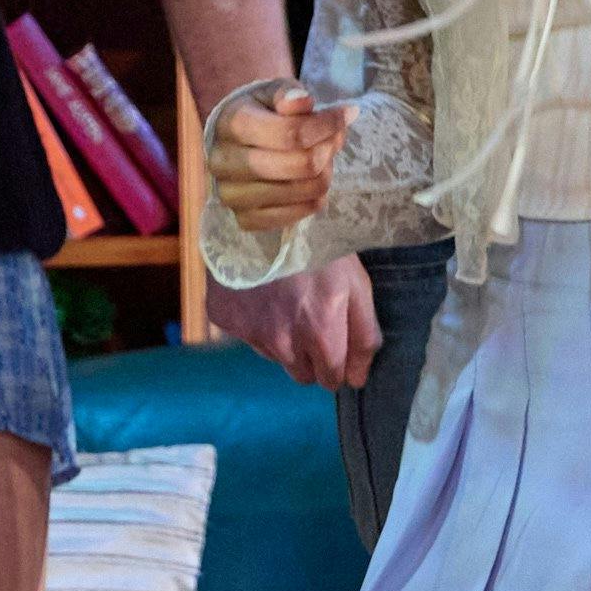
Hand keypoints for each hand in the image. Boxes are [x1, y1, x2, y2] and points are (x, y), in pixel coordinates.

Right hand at [201, 253, 380, 393]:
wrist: (267, 210)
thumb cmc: (320, 243)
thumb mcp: (357, 283)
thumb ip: (364, 335)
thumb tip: (358, 377)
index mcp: (322, 337)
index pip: (333, 380)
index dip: (339, 363)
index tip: (337, 341)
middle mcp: (285, 344)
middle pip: (303, 374)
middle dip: (312, 356)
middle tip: (314, 317)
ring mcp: (252, 333)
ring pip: (276, 356)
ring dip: (285, 338)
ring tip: (289, 297)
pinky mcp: (226, 319)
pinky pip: (248, 335)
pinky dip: (258, 319)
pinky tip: (264, 291)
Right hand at [211, 83, 354, 234]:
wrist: (235, 141)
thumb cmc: (260, 112)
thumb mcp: (273, 92)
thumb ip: (288, 94)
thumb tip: (303, 102)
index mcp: (232, 124)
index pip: (290, 132)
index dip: (327, 124)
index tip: (345, 115)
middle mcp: (224, 162)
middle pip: (299, 166)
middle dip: (327, 150)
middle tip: (335, 139)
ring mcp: (231, 195)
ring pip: (301, 192)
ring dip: (324, 174)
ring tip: (322, 158)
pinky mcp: (243, 219)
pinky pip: (293, 217)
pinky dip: (312, 199)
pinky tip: (311, 181)